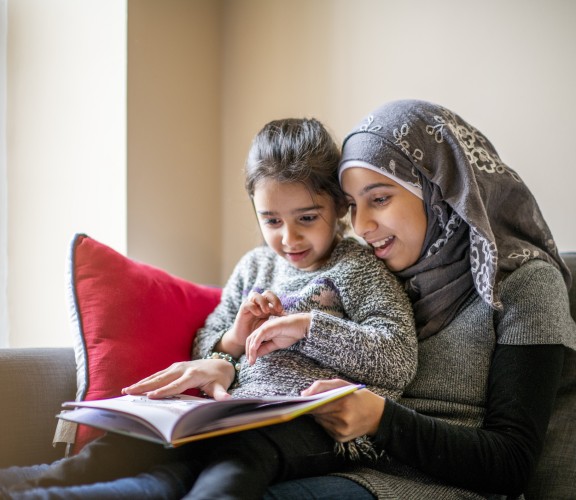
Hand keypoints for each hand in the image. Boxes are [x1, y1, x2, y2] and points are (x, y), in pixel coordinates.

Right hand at [121, 359, 235, 399]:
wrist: (220, 363)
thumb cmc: (219, 377)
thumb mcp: (221, 385)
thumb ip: (221, 393)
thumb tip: (228, 400)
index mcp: (193, 374)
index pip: (177, 385)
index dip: (164, 391)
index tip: (151, 397)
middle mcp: (182, 368)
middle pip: (162, 378)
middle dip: (145, 386)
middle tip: (130, 392)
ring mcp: (177, 367)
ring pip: (157, 376)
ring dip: (142, 383)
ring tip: (127, 390)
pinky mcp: (174, 368)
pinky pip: (158, 375)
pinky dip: (147, 380)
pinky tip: (136, 386)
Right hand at [219, 291, 284, 356]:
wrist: (244, 339)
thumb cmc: (258, 333)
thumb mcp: (269, 326)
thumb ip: (276, 320)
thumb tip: (288, 317)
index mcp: (266, 306)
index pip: (274, 298)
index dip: (280, 304)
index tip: (284, 314)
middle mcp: (258, 304)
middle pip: (267, 293)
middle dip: (273, 299)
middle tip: (278, 309)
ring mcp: (250, 305)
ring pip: (255, 295)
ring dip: (263, 302)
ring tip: (267, 311)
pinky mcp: (242, 310)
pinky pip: (247, 303)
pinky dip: (253, 307)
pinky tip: (258, 313)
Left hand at [245, 313, 310, 364]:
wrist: (302, 327)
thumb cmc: (291, 334)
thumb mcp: (276, 344)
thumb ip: (266, 348)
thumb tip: (257, 355)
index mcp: (264, 332)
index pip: (253, 341)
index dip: (250, 352)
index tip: (251, 361)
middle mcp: (263, 328)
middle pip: (250, 340)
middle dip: (248, 352)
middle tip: (250, 362)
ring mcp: (265, 327)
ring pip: (253, 338)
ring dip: (250, 351)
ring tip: (251, 361)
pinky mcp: (269, 327)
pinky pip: (259, 336)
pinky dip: (255, 344)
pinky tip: (254, 353)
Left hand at [302, 379, 384, 441]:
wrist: (378, 416)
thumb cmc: (358, 396)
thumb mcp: (342, 384)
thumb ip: (322, 386)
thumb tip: (303, 394)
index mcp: (344, 403)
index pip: (317, 405)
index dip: (306, 403)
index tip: (298, 401)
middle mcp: (342, 419)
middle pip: (317, 413)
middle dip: (313, 407)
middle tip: (310, 402)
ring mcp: (341, 431)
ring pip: (320, 421)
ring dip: (320, 414)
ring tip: (329, 408)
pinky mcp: (340, 439)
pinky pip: (325, 428)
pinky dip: (326, 422)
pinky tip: (335, 417)